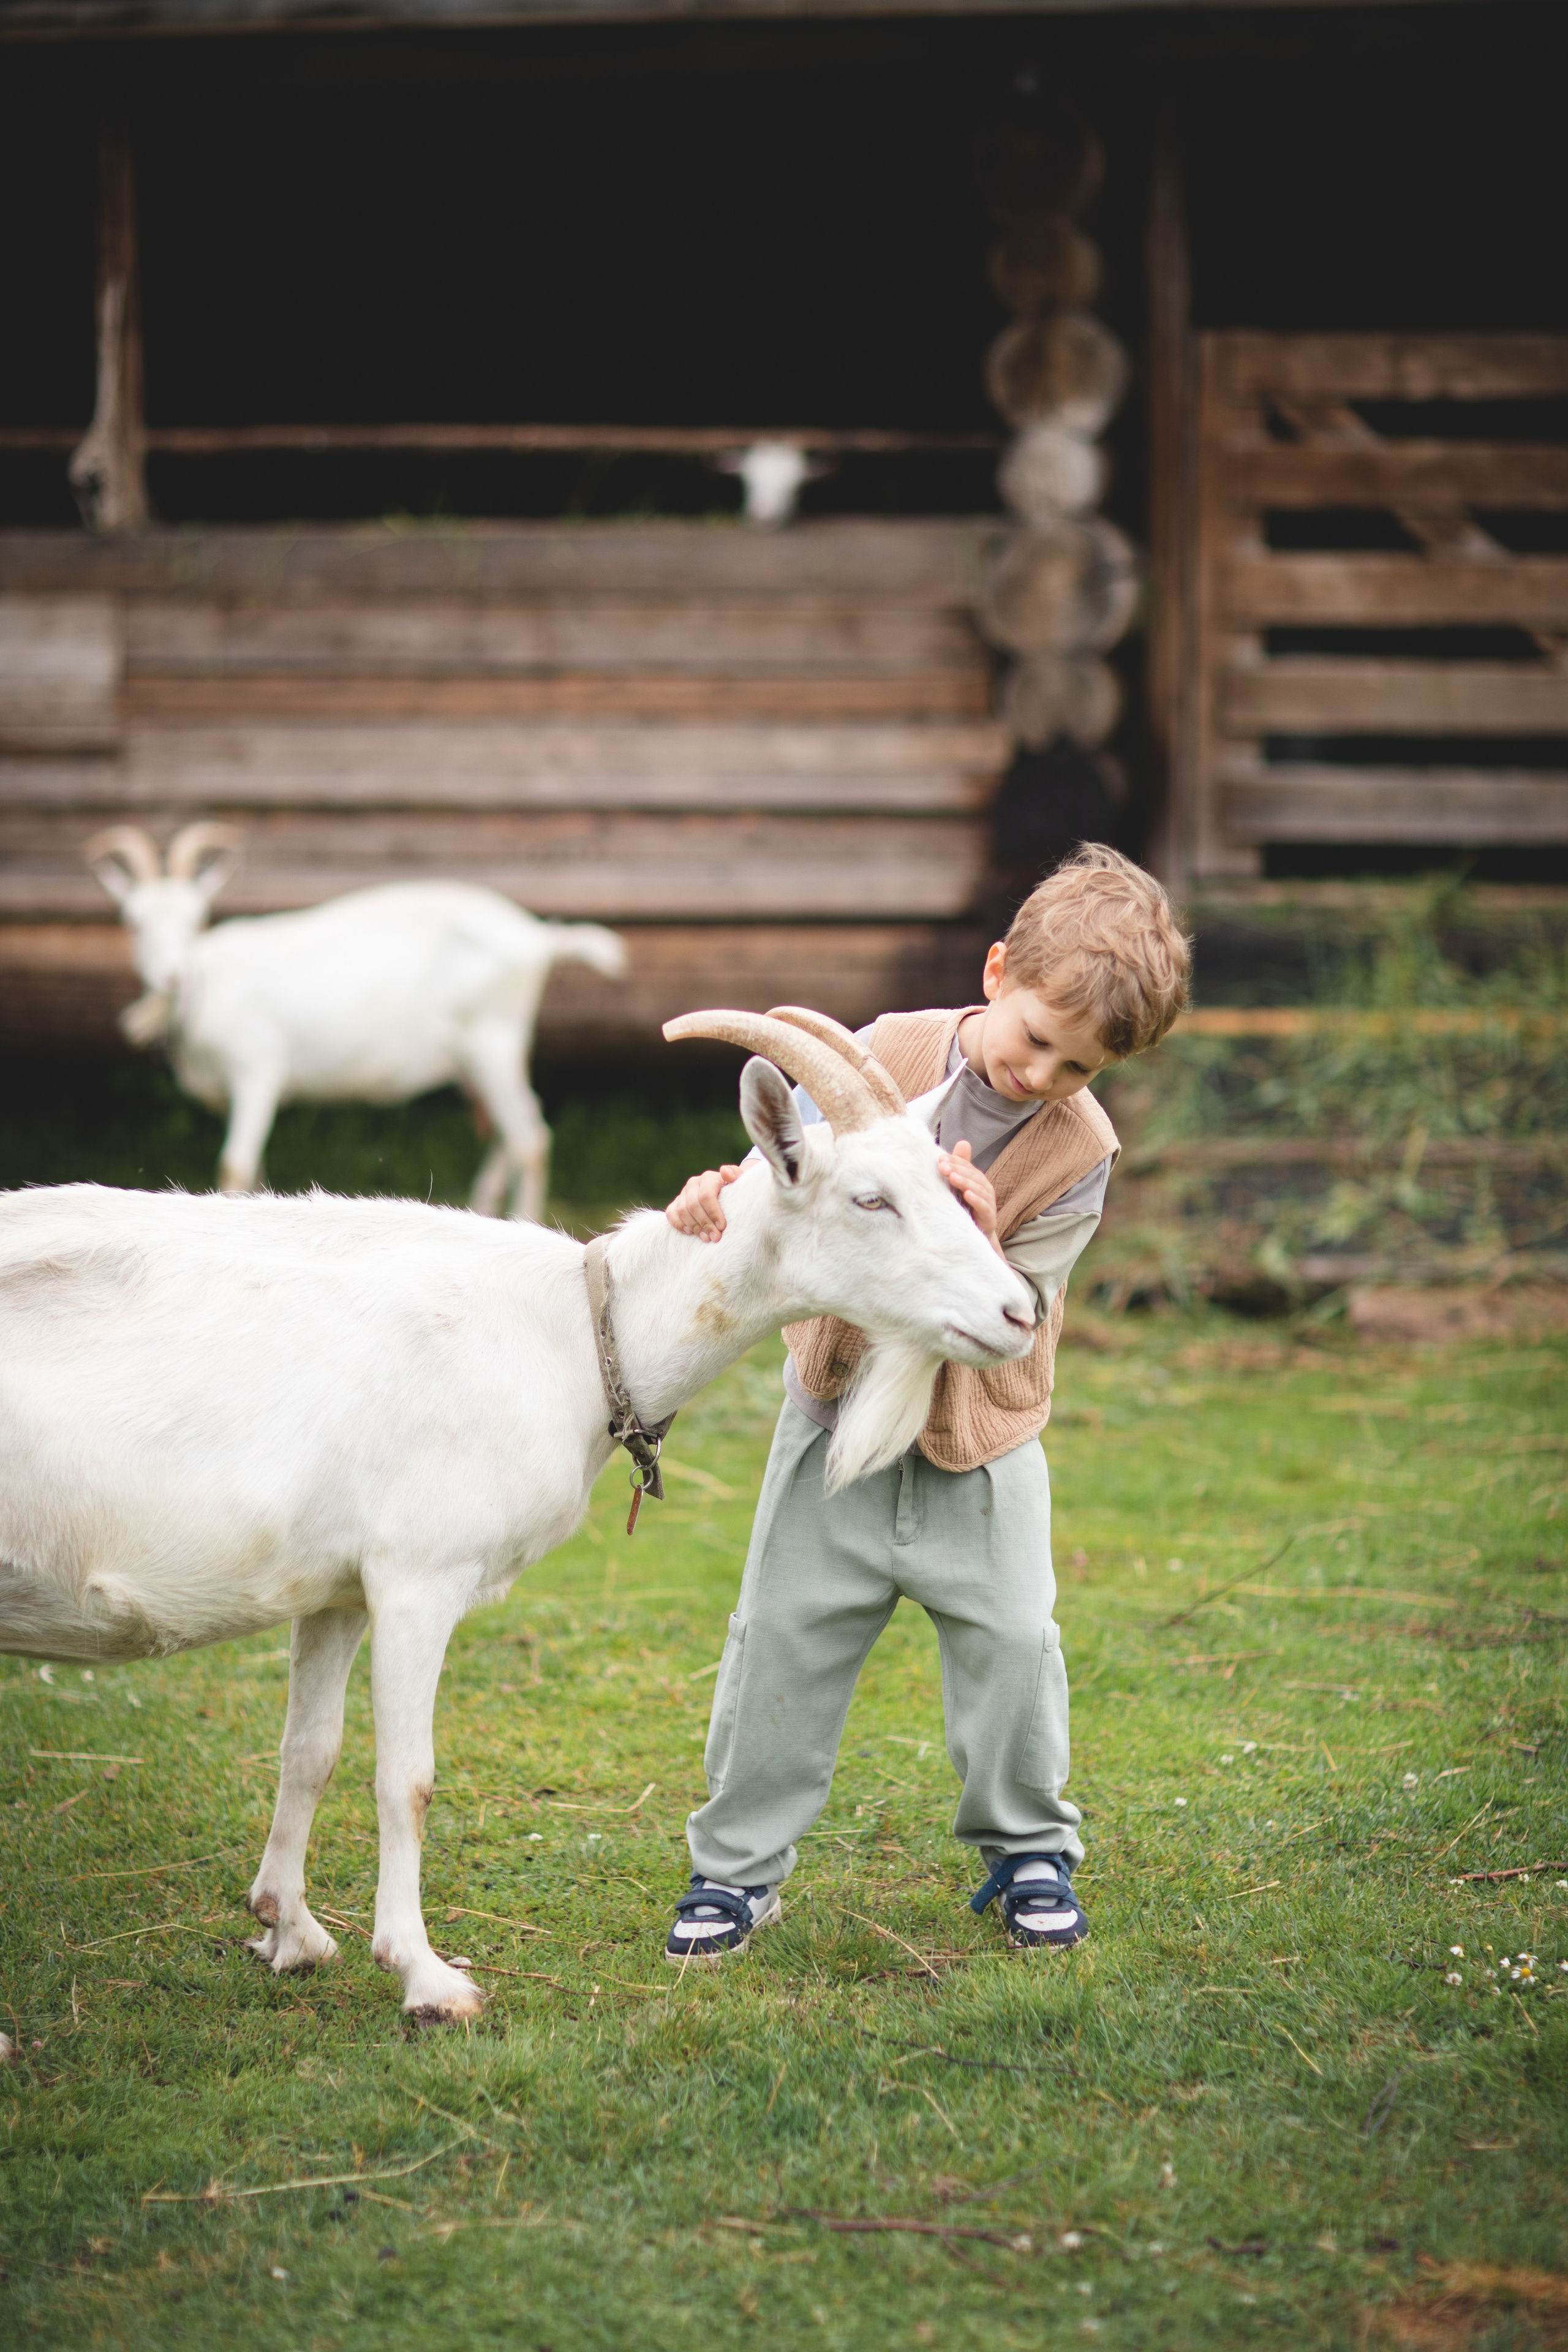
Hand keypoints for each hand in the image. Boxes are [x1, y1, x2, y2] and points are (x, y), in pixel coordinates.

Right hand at [666, 1164, 741, 1241]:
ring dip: (694, 1227)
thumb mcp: (741, 1182)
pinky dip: (678, 1224)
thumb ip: (736, 1175)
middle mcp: (694, 1183)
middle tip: (715, 1237)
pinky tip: (689, 1232)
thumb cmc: (736, 1190)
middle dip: (704, 1223)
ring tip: (706, 1238)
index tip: (722, 1227)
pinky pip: (671, 1213)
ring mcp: (684, 1193)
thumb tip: (725, 1171)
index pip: (706, 1195)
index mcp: (709, 1178)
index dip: (713, 1212)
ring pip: (682, 1210)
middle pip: (693, 1205)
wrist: (727, 1191)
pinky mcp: (677, 1202)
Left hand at [938, 1139, 1003, 1254]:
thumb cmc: (965, 1209)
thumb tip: (963, 1141)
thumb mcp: (960, 1187)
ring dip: (965, 1182)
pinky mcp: (989, 1218)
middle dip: (957, 1169)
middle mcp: (985, 1189)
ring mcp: (988, 1203)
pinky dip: (976, 1200)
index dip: (954, 1161)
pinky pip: (984, 1207)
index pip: (966, 1166)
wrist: (973, 1237)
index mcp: (977, 1180)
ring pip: (978, 1189)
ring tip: (952, 1177)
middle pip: (972, 1176)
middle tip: (942, 1166)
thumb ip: (960, 1166)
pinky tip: (967, 1195)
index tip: (939, 1158)